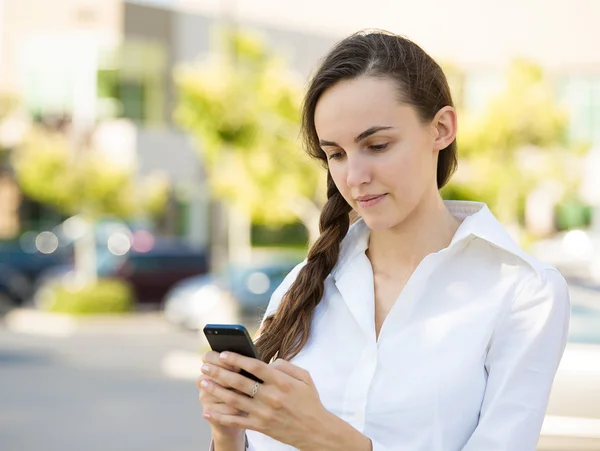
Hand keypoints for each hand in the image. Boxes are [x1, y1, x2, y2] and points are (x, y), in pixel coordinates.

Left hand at [199, 352, 330, 449]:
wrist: (316, 431)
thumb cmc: (310, 402)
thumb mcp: (305, 378)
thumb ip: (286, 366)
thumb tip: (268, 362)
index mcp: (281, 382)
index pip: (254, 366)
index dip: (237, 359)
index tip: (223, 354)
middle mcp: (271, 397)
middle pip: (239, 382)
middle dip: (219, 372)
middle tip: (205, 365)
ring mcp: (264, 413)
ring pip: (234, 400)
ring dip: (216, 390)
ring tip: (203, 382)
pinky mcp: (261, 426)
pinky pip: (237, 421)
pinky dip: (220, 416)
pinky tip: (207, 411)